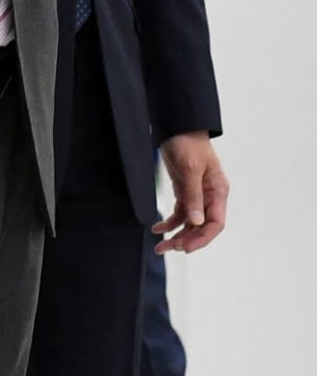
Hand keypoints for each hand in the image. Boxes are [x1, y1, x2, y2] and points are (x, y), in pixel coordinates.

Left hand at [155, 131, 228, 253]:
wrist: (177, 127)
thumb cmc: (188, 143)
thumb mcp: (191, 169)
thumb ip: (193, 195)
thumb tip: (197, 222)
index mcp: (218, 192)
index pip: (215, 223)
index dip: (202, 238)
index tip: (186, 248)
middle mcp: (210, 196)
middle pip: (202, 227)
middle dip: (187, 240)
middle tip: (168, 249)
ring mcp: (197, 195)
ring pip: (190, 223)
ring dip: (177, 235)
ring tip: (161, 247)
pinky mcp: (184, 191)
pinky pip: (180, 212)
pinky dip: (170, 222)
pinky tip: (158, 229)